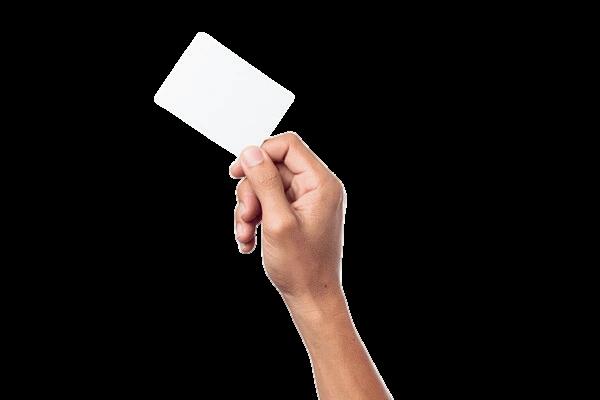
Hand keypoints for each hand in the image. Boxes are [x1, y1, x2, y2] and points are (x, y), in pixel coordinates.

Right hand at [229, 132, 344, 302]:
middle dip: (251, 191)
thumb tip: (251, 152)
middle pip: (272, 167)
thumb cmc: (302, 267)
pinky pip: (268, 203)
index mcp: (321, 184)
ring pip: (265, 186)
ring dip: (249, 208)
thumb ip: (265, 183)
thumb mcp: (277, 222)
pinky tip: (248, 240)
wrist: (311, 298)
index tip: (237, 173)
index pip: (287, 146)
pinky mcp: (296, 214)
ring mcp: (306, 201)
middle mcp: (316, 188)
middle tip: (246, 216)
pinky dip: (254, 219)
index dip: (259, 155)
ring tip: (246, 233)